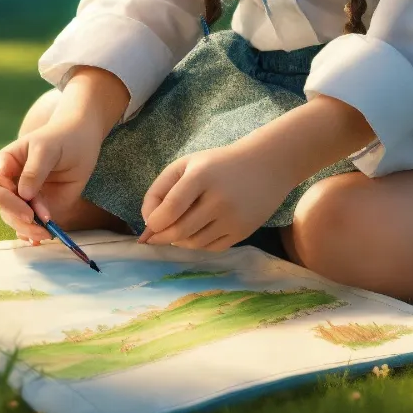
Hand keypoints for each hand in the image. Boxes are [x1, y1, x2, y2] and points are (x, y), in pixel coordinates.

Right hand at [0, 113, 101, 243]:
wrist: (83, 140)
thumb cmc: (62, 138)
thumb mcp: (47, 148)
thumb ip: (34, 170)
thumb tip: (23, 195)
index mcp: (5, 164)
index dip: (5, 200)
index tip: (27, 207)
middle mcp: (10, 183)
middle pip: (2, 208)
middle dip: (18, 218)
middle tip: (39, 223)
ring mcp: (24, 198)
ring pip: (15, 220)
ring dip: (29, 229)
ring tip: (49, 231)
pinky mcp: (39, 208)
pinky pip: (30, 226)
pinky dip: (34, 235)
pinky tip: (43, 237)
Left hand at [138, 143, 293, 251]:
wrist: (266, 165)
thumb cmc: (219, 164)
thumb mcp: (188, 164)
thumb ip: (161, 189)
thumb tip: (147, 224)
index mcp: (202, 176)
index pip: (171, 208)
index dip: (154, 222)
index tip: (150, 224)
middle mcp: (218, 199)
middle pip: (179, 231)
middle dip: (161, 237)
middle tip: (155, 236)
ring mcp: (233, 218)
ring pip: (193, 244)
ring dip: (179, 241)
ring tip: (178, 229)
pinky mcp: (243, 232)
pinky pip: (211, 248)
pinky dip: (197, 244)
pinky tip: (196, 232)